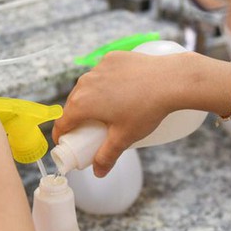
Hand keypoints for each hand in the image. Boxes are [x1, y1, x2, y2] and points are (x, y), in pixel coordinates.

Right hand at [52, 51, 187, 176]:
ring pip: (87, 86)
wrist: (169, 80)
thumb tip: (98, 172)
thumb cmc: (146, 110)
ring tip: (104, 108)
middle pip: (73, 103)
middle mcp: (85, 83)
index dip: (61, 135)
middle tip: (87, 129)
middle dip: (76, 117)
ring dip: (90, 98)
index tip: (65, 141)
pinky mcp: (112, 57)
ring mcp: (98, 68)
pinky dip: (105, 82)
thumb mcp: (124, 137)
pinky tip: (118, 89)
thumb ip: (107, 156)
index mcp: (82, 104)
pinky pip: (102, 73)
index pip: (62, 122)